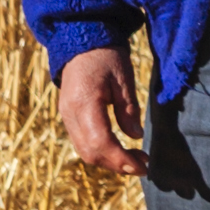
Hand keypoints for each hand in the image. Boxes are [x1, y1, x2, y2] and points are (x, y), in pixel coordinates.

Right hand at [52, 47, 142, 174]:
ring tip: (135, 159)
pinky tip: (119, 150)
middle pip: (91, 153)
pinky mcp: (68, 117)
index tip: (142, 167)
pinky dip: (101, 152)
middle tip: (143, 165)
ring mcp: (66, 117)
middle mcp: (70, 114)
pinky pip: (82, 143)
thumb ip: (128, 109)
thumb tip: (136, 136)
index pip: (100, 142)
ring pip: (85, 152)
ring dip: (109, 161)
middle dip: (117, 165)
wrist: (79, 42)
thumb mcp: (123, 78)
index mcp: (84, 103)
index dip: (121, 159)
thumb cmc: (105, 56)